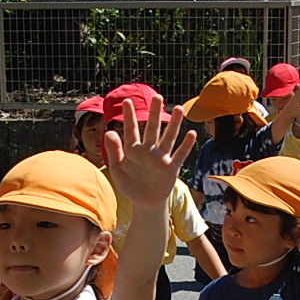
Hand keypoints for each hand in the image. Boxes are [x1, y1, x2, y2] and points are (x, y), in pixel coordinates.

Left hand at [103, 95, 196, 209]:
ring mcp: (161, 159)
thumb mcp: (117, 169)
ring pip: (169, 138)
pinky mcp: (171, 169)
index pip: (132, 130)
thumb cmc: (129, 185)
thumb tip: (108, 132)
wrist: (144, 202)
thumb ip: (113, 151)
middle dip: (155, 113)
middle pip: (153, 129)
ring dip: (174, 124)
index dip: (129, 116)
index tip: (126, 101)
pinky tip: (191, 134)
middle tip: (157, 97)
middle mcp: (149, 151)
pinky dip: (186, 146)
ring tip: (178, 109)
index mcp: (134, 150)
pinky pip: (179, 156)